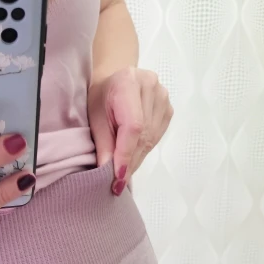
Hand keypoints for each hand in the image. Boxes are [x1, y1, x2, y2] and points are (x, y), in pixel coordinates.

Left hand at [88, 67, 173, 194]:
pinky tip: (133, 156)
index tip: (118, 178)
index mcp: (129, 82)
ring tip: (123, 173)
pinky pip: (156, 137)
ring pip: (150, 140)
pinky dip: (143, 151)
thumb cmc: (102, 97)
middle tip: (117, 184)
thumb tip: (108, 172)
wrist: (117, 79)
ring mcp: (163, 98)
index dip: (126, 154)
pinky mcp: (168, 109)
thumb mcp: (95, 118)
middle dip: (129, 163)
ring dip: (136, 160)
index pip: (133, 126)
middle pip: (143, 136)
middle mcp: (151, 87)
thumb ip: (103, 144)